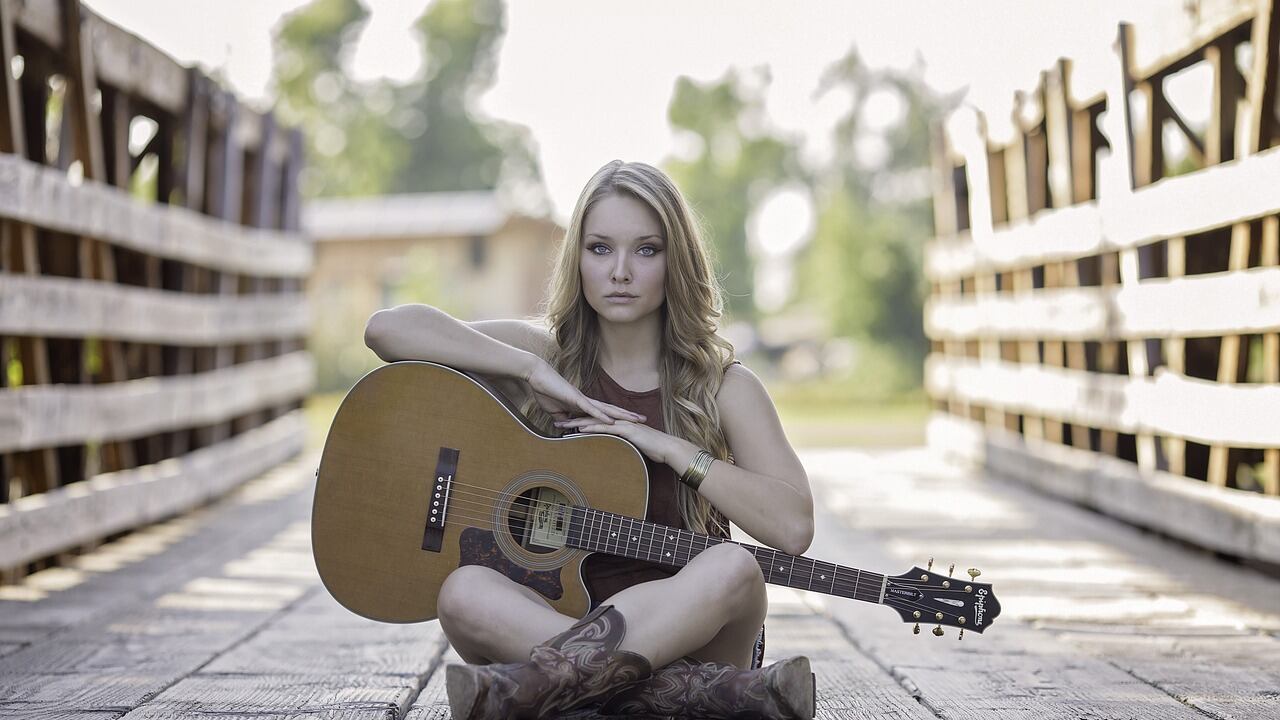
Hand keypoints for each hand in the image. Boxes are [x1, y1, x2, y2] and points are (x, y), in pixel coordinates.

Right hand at [526, 360, 644, 424]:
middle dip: (628, 415)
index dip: (619, 417)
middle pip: (612, 409)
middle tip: (644, 420)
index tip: (632, 423)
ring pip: (606, 408)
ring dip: (621, 415)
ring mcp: (582, 399)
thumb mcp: (556, 412)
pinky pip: (591, 409)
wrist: (537, 377)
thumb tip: (569, 431)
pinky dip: (601, 415)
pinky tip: (611, 421)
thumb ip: (564, 421)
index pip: (605, 412)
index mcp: (583, 405)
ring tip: (635, 420)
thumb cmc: (546, 392)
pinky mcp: (575, 399)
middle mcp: (587, 401)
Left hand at [554, 417, 679, 464]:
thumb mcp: (634, 446)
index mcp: (618, 424)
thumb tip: (614, 450)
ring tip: (561, 424)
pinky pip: (605, 428)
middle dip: (572, 419)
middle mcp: (618, 421)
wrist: (668, 448)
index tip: (564, 423)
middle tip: (556, 421)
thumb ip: (623, 444)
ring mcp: (622, 424)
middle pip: (590, 418)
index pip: (595, 421)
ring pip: (595, 421)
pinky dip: (591, 428)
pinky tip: (579, 429)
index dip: (579, 421)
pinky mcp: (626, 430)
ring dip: (576, 422)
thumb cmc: (654, 448)